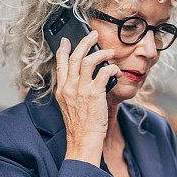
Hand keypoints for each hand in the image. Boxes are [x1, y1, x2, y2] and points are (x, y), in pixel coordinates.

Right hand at [54, 31, 119, 164]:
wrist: (83, 141)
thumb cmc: (80, 127)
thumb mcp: (69, 107)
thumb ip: (73, 92)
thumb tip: (83, 79)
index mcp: (61, 90)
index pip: (60, 64)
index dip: (63, 50)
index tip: (65, 41)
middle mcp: (69, 87)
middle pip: (74, 57)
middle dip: (84, 42)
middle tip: (93, 35)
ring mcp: (81, 90)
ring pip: (88, 60)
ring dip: (101, 52)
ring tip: (109, 51)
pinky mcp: (94, 94)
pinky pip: (104, 72)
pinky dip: (111, 68)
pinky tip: (116, 70)